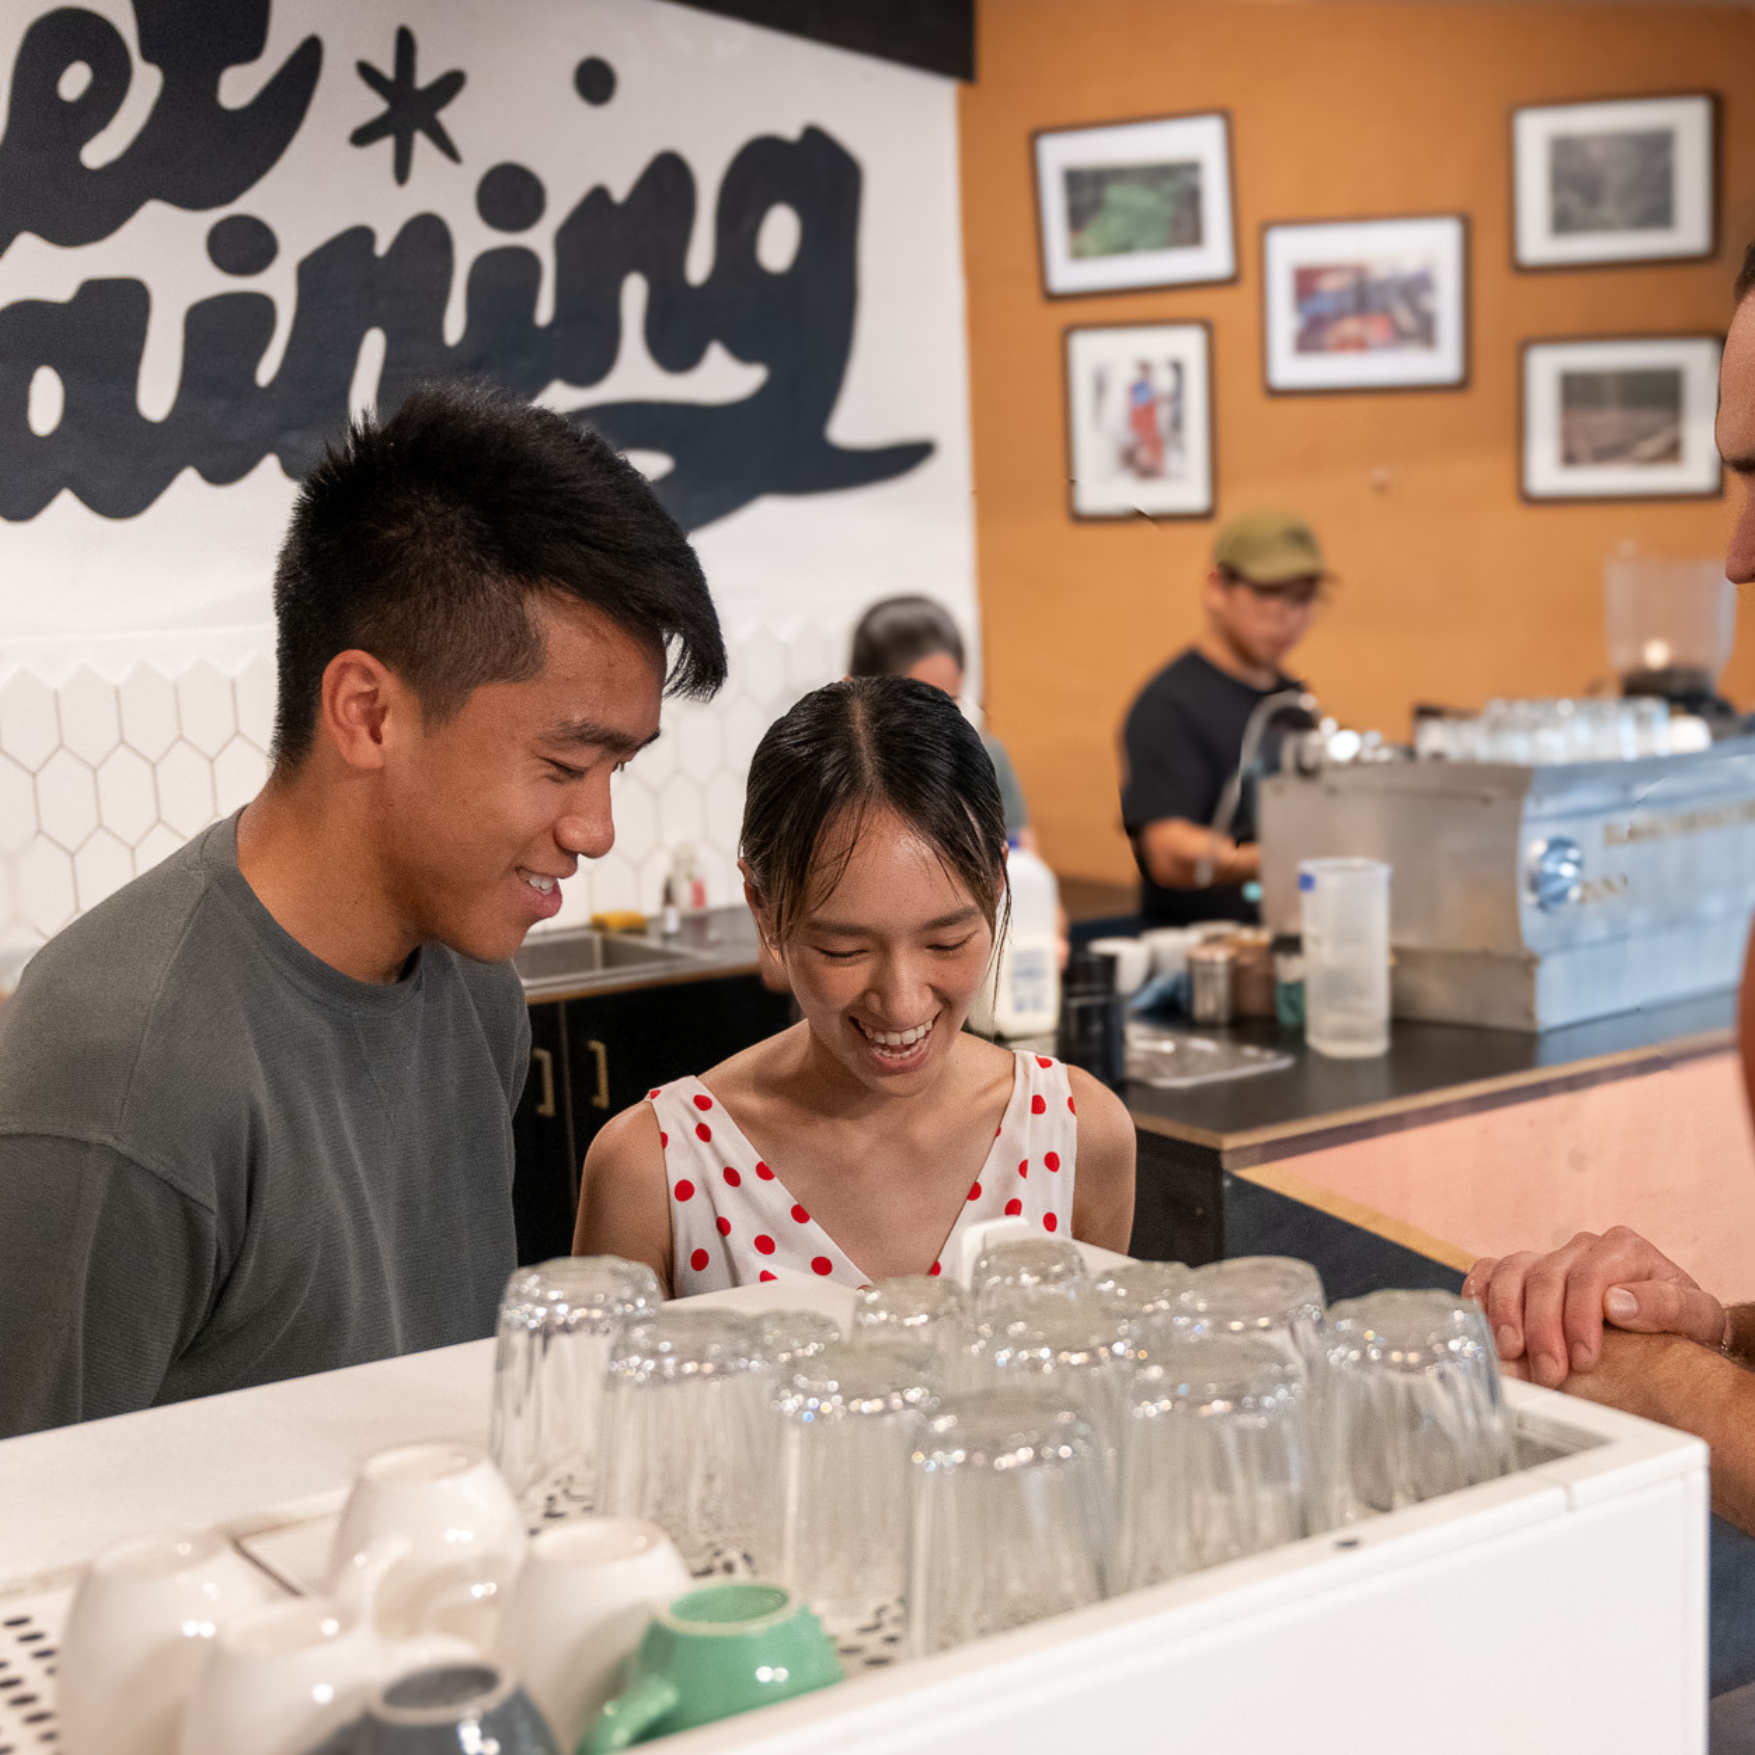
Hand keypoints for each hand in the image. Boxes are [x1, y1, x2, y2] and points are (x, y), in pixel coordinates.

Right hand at [1462, 1226, 1724, 1389]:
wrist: (1670, 1332)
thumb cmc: (1683, 1328)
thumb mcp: (1698, 1319)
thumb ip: (1669, 1306)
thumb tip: (1617, 1302)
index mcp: (1624, 1249)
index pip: (1589, 1274)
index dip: (1579, 1316)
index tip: (1583, 1359)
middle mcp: (1582, 1247)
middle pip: (1546, 1276)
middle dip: (1542, 1328)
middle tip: (1549, 1373)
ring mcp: (1549, 1258)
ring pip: (1512, 1271)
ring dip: (1506, 1314)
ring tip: (1512, 1354)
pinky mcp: (1524, 1273)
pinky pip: (1490, 1270)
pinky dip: (1479, 1291)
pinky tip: (1479, 1319)